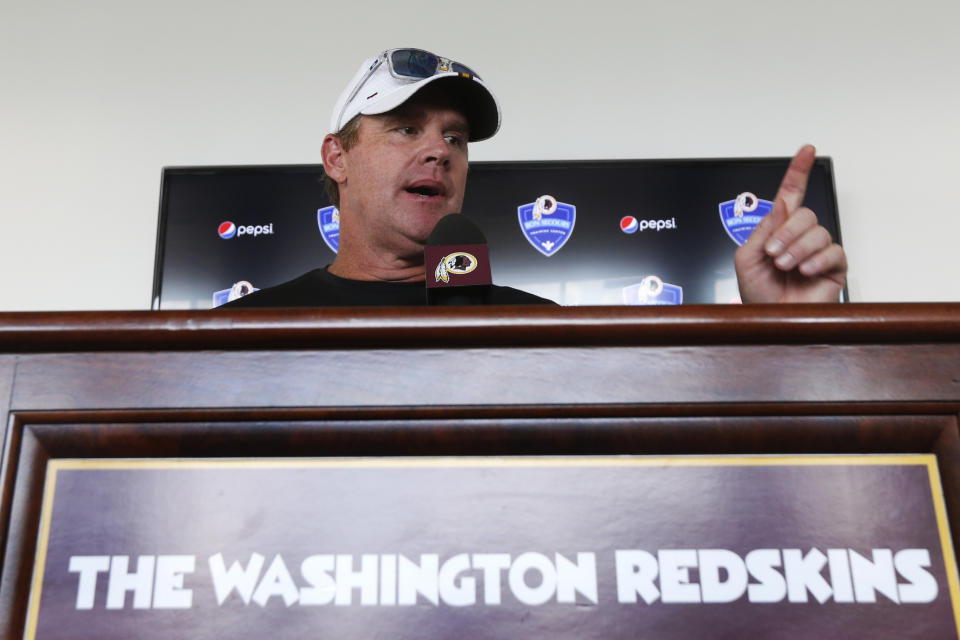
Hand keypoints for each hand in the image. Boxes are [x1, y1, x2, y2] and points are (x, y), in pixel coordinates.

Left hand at [734, 145, 847, 302]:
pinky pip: (834, 251)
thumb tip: (781, 203)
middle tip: (773, 253)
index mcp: (778, 229)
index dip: (799, 171)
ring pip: (818, 231)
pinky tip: (805, 270)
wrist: (768, 318)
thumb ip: (762, 229)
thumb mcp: (746, 257)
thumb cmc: (756, 292)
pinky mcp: (834, 267)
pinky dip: (816, 259)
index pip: (791, 194)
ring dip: (797, 248)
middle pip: (805, 213)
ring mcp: (818, 251)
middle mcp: (800, 236)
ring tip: (785, 266)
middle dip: (786, 232)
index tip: (806, 150)